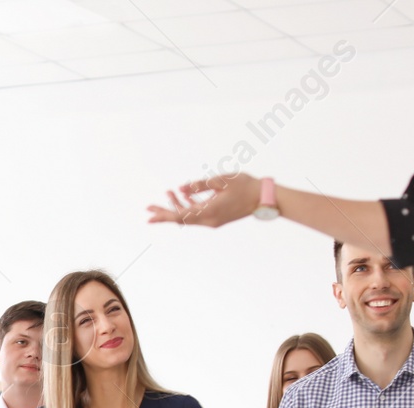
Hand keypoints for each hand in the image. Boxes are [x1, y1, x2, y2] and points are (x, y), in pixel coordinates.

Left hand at [146, 173, 262, 228]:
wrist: (264, 198)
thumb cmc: (245, 186)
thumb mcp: (222, 181)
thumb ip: (200, 185)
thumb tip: (181, 188)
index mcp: (209, 212)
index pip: (180, 216)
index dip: (164, 214)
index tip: (150, 215)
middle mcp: (209, 220)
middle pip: (181, 218)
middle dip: (164, 212)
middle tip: (148, 208)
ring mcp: (213, 220)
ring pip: (189, 215)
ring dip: (177, 205)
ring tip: (167, 193)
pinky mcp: (217, 217)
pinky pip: (198, 213)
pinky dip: (189, 205)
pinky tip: (183, 194)